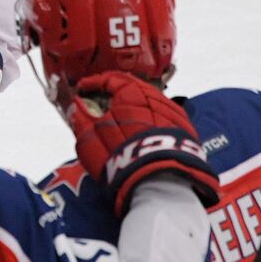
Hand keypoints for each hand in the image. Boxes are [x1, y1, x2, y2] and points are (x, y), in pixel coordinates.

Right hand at [68, 71, 218, 215]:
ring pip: (151, 100)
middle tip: (100, 100)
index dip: (94, 83)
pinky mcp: (185, 130)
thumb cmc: (120, 158)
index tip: (82, 89)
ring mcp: (173, 113)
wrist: (162, 183)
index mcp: (132, 94)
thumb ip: (81, 119)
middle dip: (115, 90)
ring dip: (134, 104)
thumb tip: (75, 105)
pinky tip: (142, 129)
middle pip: (134, 86)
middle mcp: (155, 98)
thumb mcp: (90, 141)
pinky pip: (164, 116)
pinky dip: (150, 117)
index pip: (112, 79)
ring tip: (120, 116)